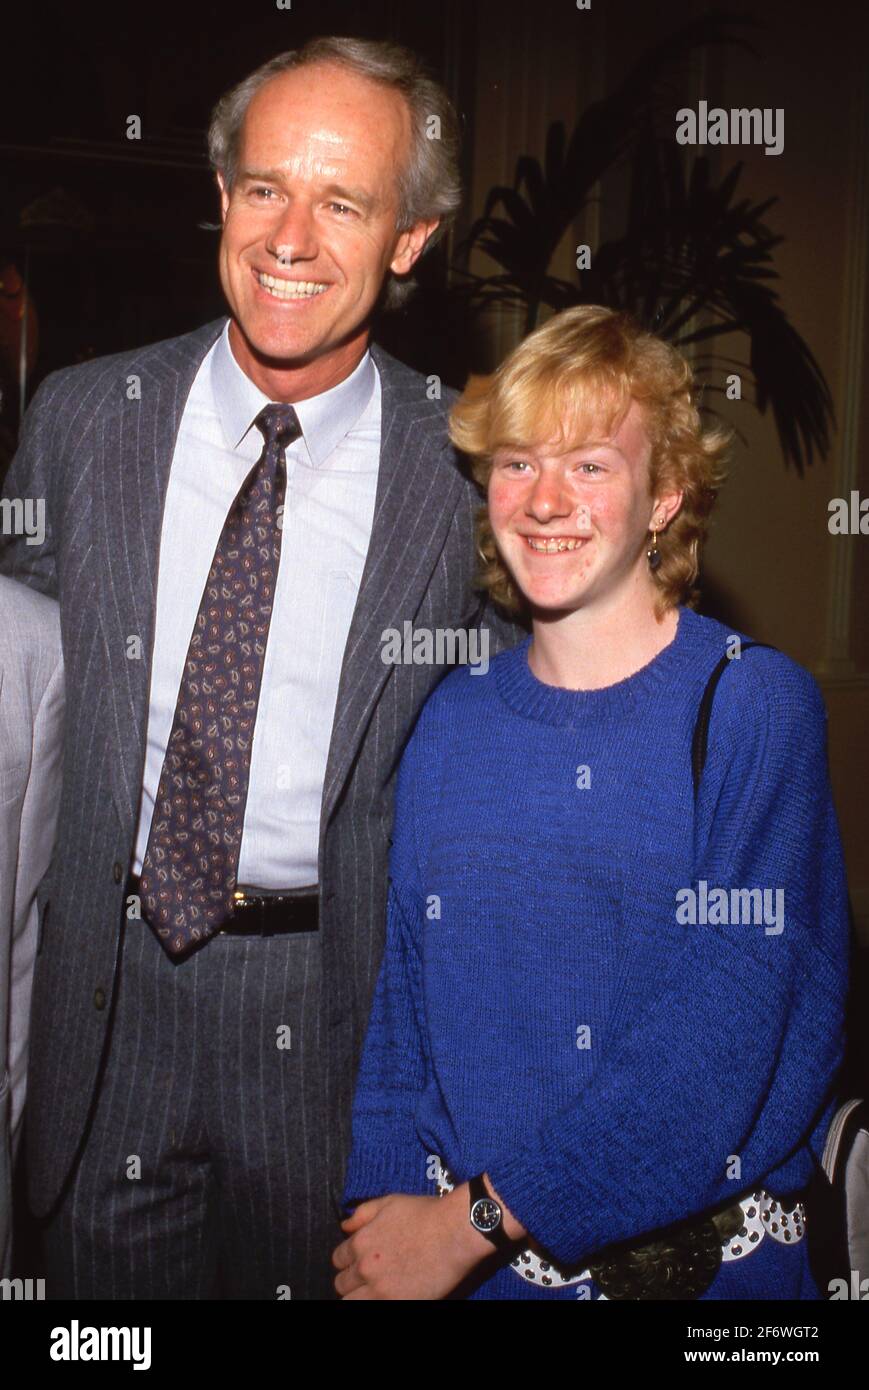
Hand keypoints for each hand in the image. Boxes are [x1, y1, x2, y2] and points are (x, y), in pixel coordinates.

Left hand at [332, 1189, 493, 1299]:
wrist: (455, 1232)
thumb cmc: (425, 1213)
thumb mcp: (390, 1202)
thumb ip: (362, 1213)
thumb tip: (345, 1226)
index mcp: (361, 1242)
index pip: (338, 1259)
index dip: (347, 1259)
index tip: (358, 1260)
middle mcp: (366, 1268)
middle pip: (341, 1284)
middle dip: (351, 1279)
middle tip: (367, 1276)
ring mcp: (381, 1290)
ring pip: (351, 1302)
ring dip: (358, 1296)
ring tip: (373, 1290)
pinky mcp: (398, 1303)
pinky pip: (373, 1309)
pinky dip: (375, 1302)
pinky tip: (386, 1296)